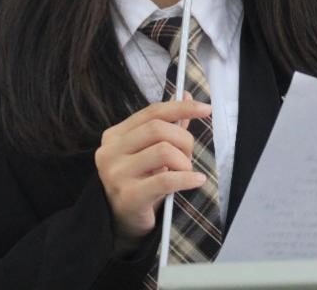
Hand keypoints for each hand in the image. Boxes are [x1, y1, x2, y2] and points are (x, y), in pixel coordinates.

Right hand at [94, 94, 211, 251]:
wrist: (122, 222)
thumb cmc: (140, 181)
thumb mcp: (150, 151)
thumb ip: (167, 124)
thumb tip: (186, 94)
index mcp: (115, 135)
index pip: (152, 112)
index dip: (181, 107)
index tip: (206, 109)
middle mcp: (110, 151)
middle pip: (158, 129)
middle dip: (184, 140)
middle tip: (190, 155)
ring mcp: (116, 174)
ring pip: (163, 151)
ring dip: (184, 161)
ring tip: (187, 172)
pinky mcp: (127, 196)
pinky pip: (166, 180)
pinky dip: (187, 178)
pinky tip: (196, 180)